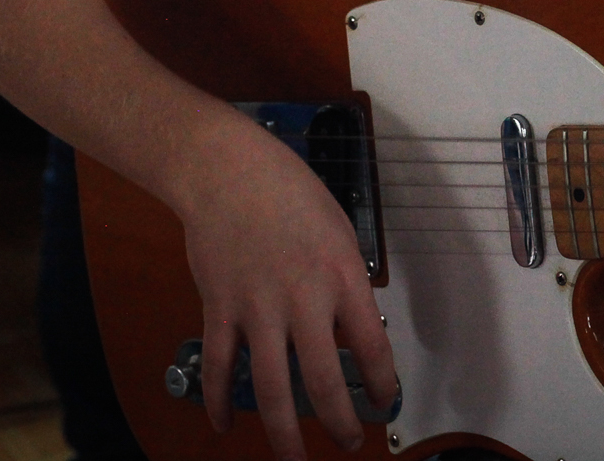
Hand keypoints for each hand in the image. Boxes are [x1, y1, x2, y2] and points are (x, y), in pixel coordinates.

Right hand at [179, 117, 395, 459]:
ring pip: (271, 388)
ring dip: (283, 432)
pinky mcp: (219, 310)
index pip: (372, 346)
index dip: (381, 384)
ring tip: (294, 458)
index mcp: (342, 276)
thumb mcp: (338, 230)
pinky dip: (219, 402)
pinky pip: (220, 367)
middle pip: (322, 381)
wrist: (227, 172)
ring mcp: (257, 309)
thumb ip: (344, 281)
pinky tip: (225, 426)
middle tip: (347, 443)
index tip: (385, 402)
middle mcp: (303, 299)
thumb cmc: (289, 192)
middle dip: (338, 423)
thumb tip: (348, 326)